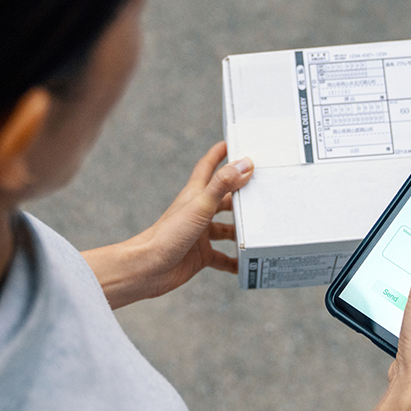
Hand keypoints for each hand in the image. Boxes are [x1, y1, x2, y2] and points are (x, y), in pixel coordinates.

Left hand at [82, 141, 253, 308]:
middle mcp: (198, 212)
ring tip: (262, 229)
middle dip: (241, 195)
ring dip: (241, 230)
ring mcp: (200, 234)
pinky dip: (234, 261)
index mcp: (195, 195)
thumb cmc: (168, 235)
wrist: (148, 268)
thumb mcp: (200, 206)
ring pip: (225, 229)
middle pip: (224, 199)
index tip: (232, 142)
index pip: (208, 167)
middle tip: (262, 190)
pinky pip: (222, 258)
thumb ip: (222, 184)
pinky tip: (246, 264)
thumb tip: (244, 163)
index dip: (218, 154)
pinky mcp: (200, 255)